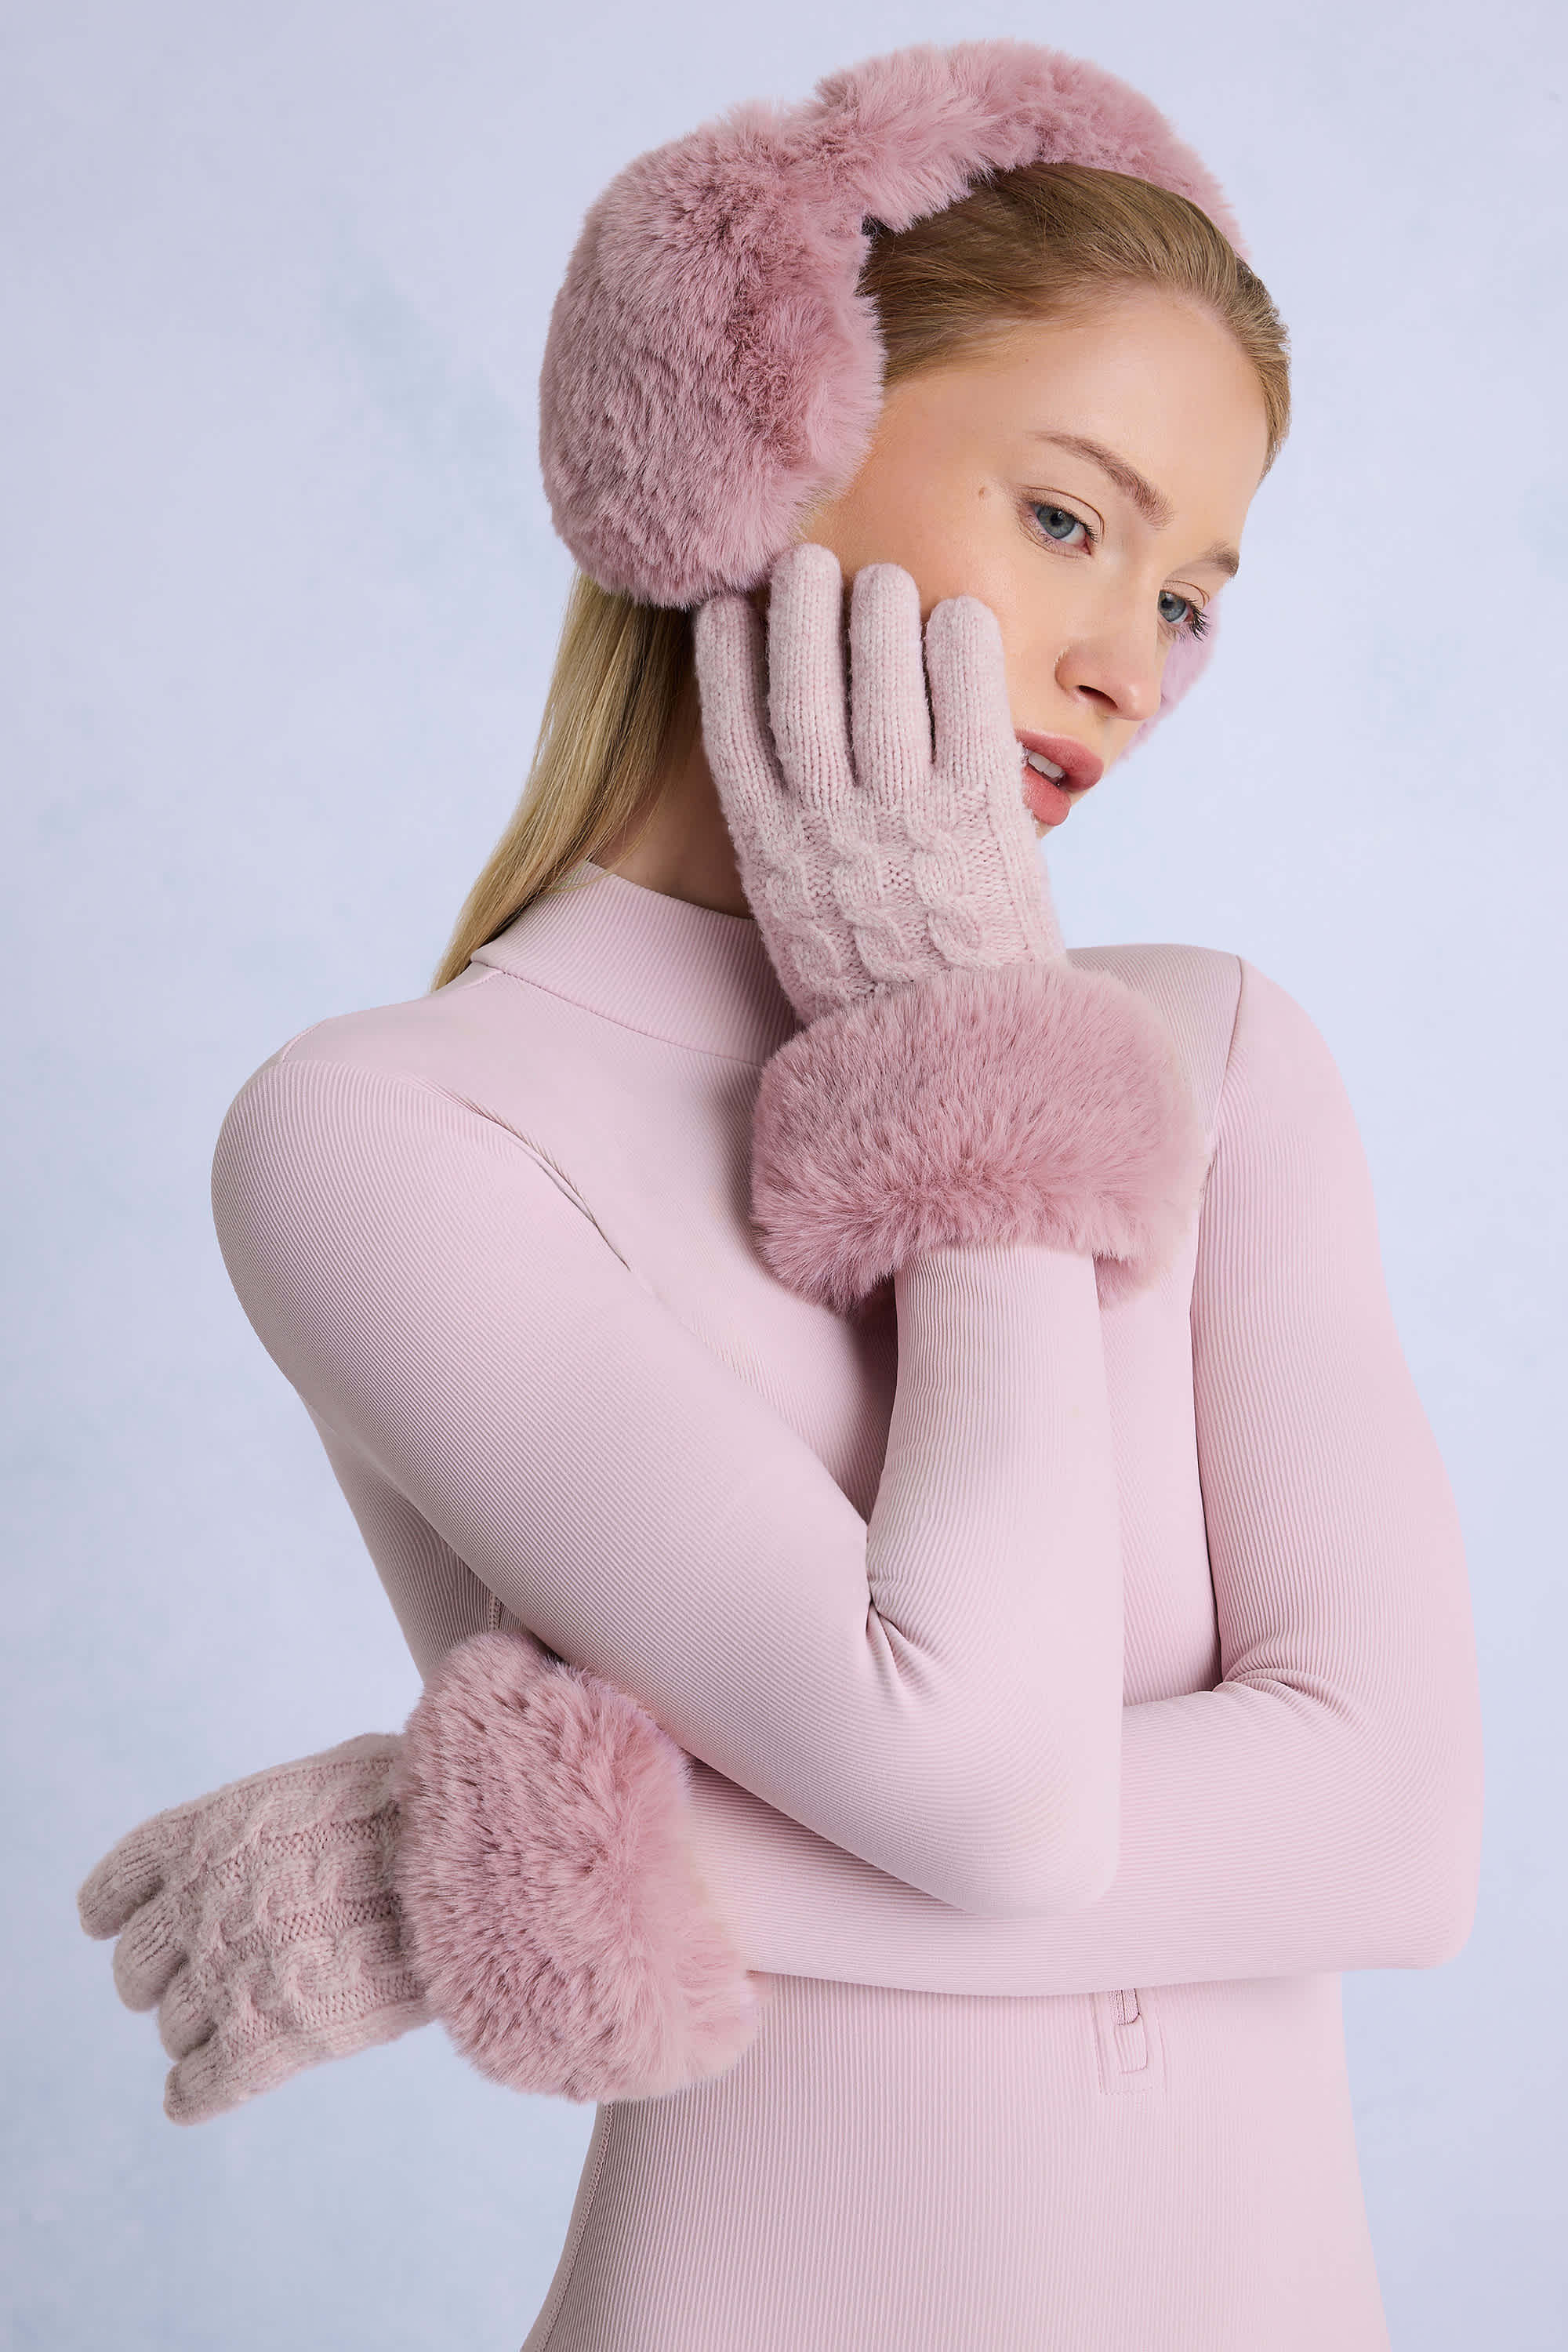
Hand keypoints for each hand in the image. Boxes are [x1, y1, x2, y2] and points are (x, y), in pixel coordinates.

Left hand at [79, 1634, 763, 2123]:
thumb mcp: (347, 1772)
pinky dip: (199, 2088)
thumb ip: (290, 1807)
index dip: (122, 1915)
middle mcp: (205, 1901)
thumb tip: (311, 1800)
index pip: (116, 1891)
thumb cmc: (434, 1807)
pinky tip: (212, 2082)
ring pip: (168, 2024)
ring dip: (196, 2023)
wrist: (486, 1864)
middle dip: (164, 1973)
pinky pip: (197, 2086)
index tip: (132, 1926)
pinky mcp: (270, 2040)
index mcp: (214, 1831)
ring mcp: (232, 1971)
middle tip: (210, 1972)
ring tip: (241, 2013)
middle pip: (135, 1969)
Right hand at [695, 543, 1061, 1025]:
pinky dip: (957, 644)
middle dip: (798, 608)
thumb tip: (794, 772)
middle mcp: (828, 824)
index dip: (726, 656)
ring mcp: (902, 813)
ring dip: (879, 609)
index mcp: (772, 852)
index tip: (728, 605)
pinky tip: (955, 615)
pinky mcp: (978, 809)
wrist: (957, 1060)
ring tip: (883, 580)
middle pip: (802, 686)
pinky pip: (965, 699)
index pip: (732, 728)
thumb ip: (792, 844)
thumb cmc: (881, 990)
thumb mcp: (803, 920)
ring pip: (880, 677)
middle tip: (806, 559)